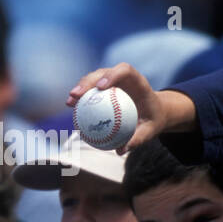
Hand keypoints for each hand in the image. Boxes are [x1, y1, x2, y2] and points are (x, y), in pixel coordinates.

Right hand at [66, 63, 194, 153]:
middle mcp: (123, 77)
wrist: (153, 112)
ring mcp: (112, 81)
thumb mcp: (151, 130)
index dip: (111, 75)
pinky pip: (91, 91)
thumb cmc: (153, 120)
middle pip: (103, 73)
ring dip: (80, 88)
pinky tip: (71, 109)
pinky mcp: (104, 87)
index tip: (100, 88)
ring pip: (93, 79)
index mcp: (138, 81)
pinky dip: (81, 98)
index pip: (124, 70)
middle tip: (76, 95)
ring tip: (69, 103)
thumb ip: (138, 139)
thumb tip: (121, 151)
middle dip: (88, 81)